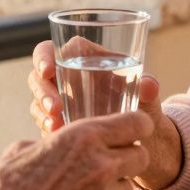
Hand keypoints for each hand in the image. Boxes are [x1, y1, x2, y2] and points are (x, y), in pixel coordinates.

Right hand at [0, 108, 153, 189]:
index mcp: (85, 136)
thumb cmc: (4, 187)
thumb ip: (55, 142)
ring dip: (116, 186)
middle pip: (142, 155)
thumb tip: (58, 144)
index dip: (137, 127)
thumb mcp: (25, 148)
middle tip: (109, 163)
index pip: (138, 123)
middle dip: (129, 157)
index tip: (131, 131)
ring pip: (130, 185)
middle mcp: (102, 163)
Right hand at [28, 39, 182, 189]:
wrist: (140, 139)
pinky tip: (57, 137)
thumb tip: (150, 85)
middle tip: (55, 108)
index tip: (48, 71)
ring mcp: (59, 100)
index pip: (57, 50)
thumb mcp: (147, 100)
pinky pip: (44, 122)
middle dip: (43, 91)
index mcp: (87, 60)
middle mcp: (68, 77)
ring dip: (42, 112)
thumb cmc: (142, 110)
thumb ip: (147, 90)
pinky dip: (48, 128)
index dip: (46, 56)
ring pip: (39, 100)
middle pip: (41, 76)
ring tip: (55, 126)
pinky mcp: (56, 121)